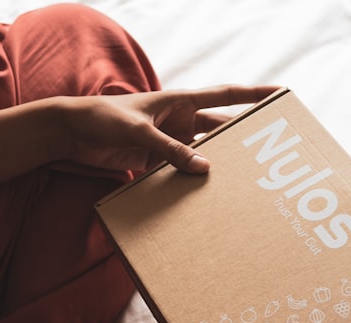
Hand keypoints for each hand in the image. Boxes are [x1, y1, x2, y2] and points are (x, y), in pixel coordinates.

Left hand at [57, 85, 279, 173]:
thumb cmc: (101, 118)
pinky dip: (188, 181)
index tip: (281, 96)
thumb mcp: (139, 132)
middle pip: (219, 128)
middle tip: (267, 154)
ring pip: (200, 153)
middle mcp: (178, 120)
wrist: (70, 131)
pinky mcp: (152, 161)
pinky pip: (178, 171)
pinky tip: (202, 197)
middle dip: (241, 139)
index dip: (253, 96)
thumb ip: (170, 150)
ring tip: (240, 182)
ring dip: (215, 165)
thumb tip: (204, 168)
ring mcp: (166, 141)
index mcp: (179, 101)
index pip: (225, 96)